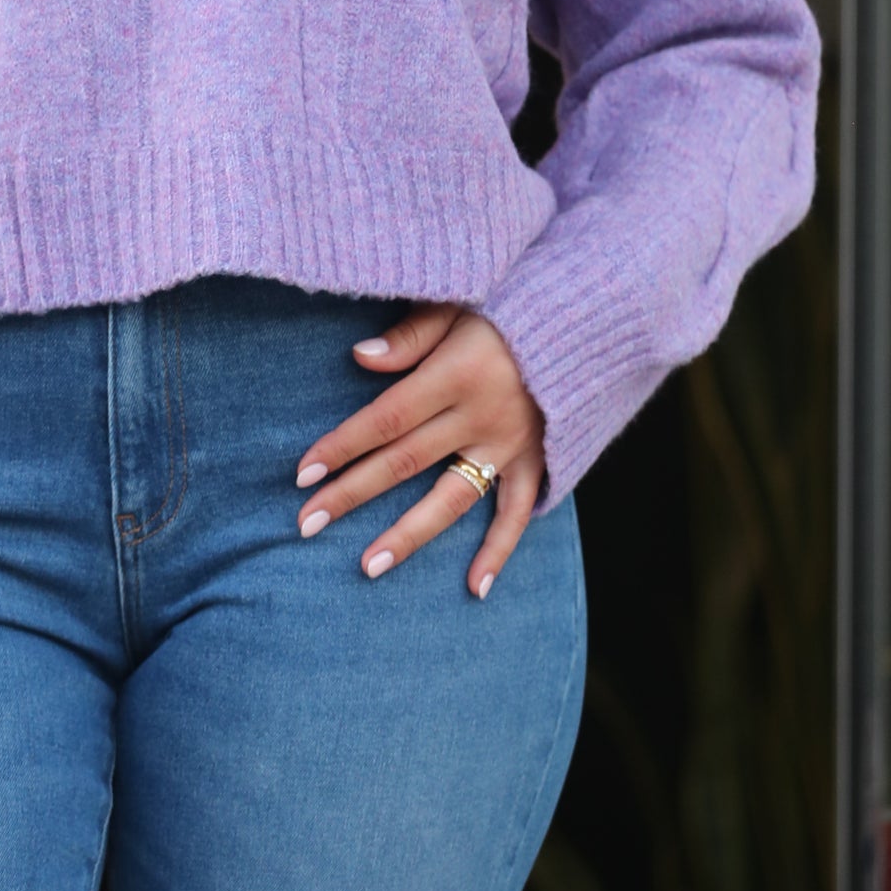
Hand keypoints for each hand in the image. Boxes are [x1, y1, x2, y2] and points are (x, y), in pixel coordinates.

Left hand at [292, 305, 545, 596]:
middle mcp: (480, 416)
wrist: (588, 318)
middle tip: (306, 524)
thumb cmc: (511, 303)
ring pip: (450, 498)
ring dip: (408, 535)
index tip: (302, 473)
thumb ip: (411, 334)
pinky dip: (498, 551)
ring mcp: (510, 444)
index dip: (341, 445)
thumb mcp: (460, 302)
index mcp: (455, 374)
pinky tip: (474, 588)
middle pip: (403, 463)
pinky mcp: (538, 460)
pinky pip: (516, 513)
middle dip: (351, 494)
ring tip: (368, 566)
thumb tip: (359, 357)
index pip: (385, 419)